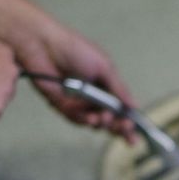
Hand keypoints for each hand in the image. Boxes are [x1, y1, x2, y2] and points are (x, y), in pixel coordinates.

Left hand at [14, 26, 138, 143]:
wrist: (43, 46)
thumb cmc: (75, 49)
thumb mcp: (105, 67)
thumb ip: (120, 89)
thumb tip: (135, 106)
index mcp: (106, 84)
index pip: (121, 107)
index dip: (128, 121)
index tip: (134, 133)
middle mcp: (94, 95)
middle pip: (110, 119)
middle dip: (118, 126)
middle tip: (123, 128)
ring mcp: (78, 102)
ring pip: (95, 123)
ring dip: (102, 123)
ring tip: (104, 118)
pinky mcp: (63, 106)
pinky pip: (77, 120)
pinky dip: (85, 121)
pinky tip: (90, 118)